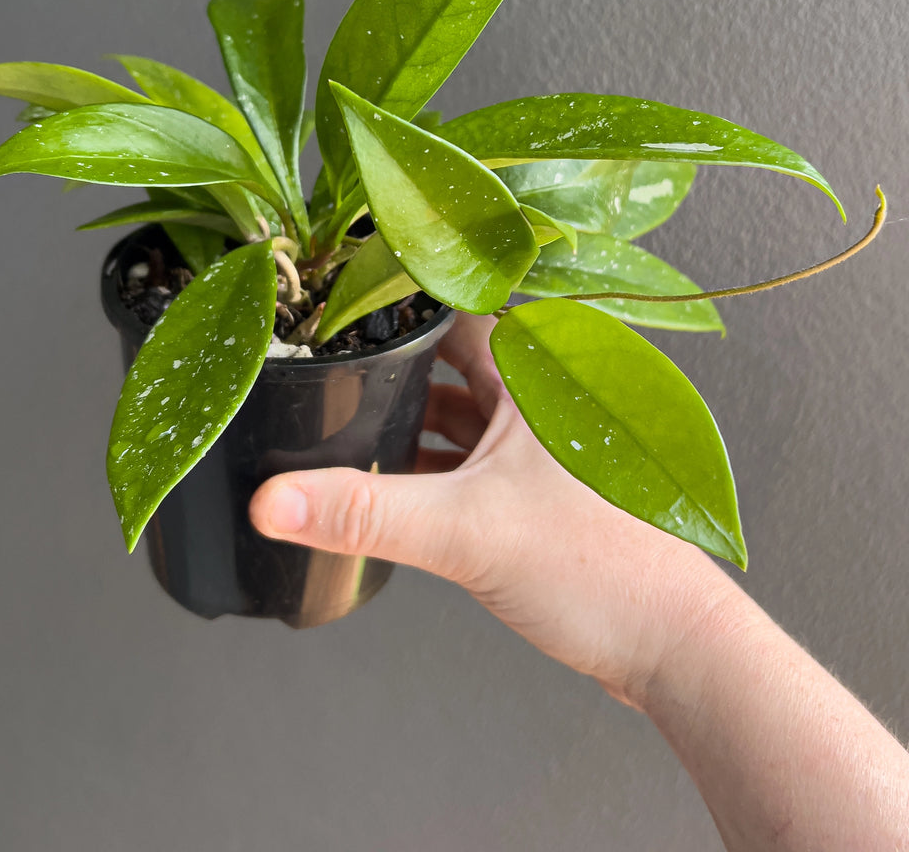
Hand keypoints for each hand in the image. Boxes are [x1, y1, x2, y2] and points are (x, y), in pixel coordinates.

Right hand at [249, 312, 737, 706]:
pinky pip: (469, 455)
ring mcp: (542, 441)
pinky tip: (391, 481)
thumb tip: (276, 500)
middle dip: (389, 367)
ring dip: (408, 419)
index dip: (390, 302)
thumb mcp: (467, 532)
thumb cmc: (607, 573)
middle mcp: (545, 394)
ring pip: (458, 410)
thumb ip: (364, 514)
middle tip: (324, 368)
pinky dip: (430, 463)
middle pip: (448, 358)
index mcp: (541, 371)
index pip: (452, 308)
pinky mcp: (537, 486)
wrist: (670, 646)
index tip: (330, 301)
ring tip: (343, 426)